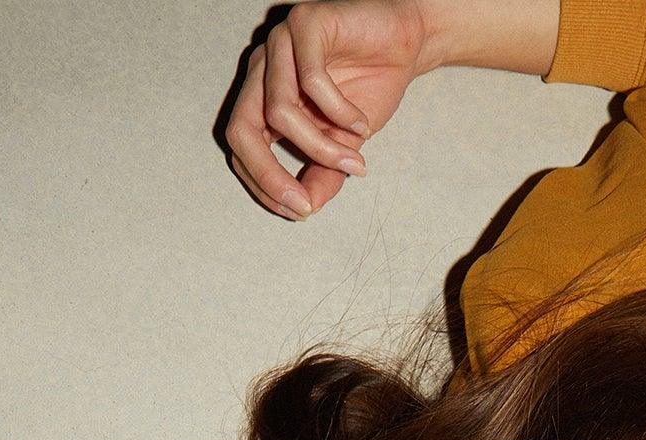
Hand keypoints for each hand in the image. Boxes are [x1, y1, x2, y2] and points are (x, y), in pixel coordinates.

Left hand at [225, 0, 430, 219]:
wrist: (405, 44)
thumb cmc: (369, 87)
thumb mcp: (343, 146)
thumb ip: (322, 175)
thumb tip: (306, 209)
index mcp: (262, 97)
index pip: (241, 146)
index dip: (262, 184)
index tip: (299, 210)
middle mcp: (263, 70)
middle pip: (242, 129)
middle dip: (269, 174)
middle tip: (304, 203)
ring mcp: (280, 44)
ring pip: (280, 110)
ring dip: (320, 146)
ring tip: (354, 159)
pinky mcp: (305, 22)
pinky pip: (311, 80)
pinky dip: (340, 112)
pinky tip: (362, 124)